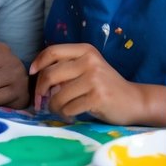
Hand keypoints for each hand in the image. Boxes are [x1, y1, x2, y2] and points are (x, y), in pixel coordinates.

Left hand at [29, 43, 146, 124]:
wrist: (133, 101)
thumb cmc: (105, 86)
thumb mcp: (88, 69)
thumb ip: (67, 69)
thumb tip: (38, 79)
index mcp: (86, 50)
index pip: (53, 51)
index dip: (38, 63)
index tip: (32, 73)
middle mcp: (89, 61)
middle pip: (50, 74)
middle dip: (40, 91)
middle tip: (41, 102)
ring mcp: (94, 79)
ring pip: (58, 96)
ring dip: (54, 107)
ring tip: (61, 110)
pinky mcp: (97, 97)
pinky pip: (68, 108)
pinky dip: (66, 115)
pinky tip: (72, 115)